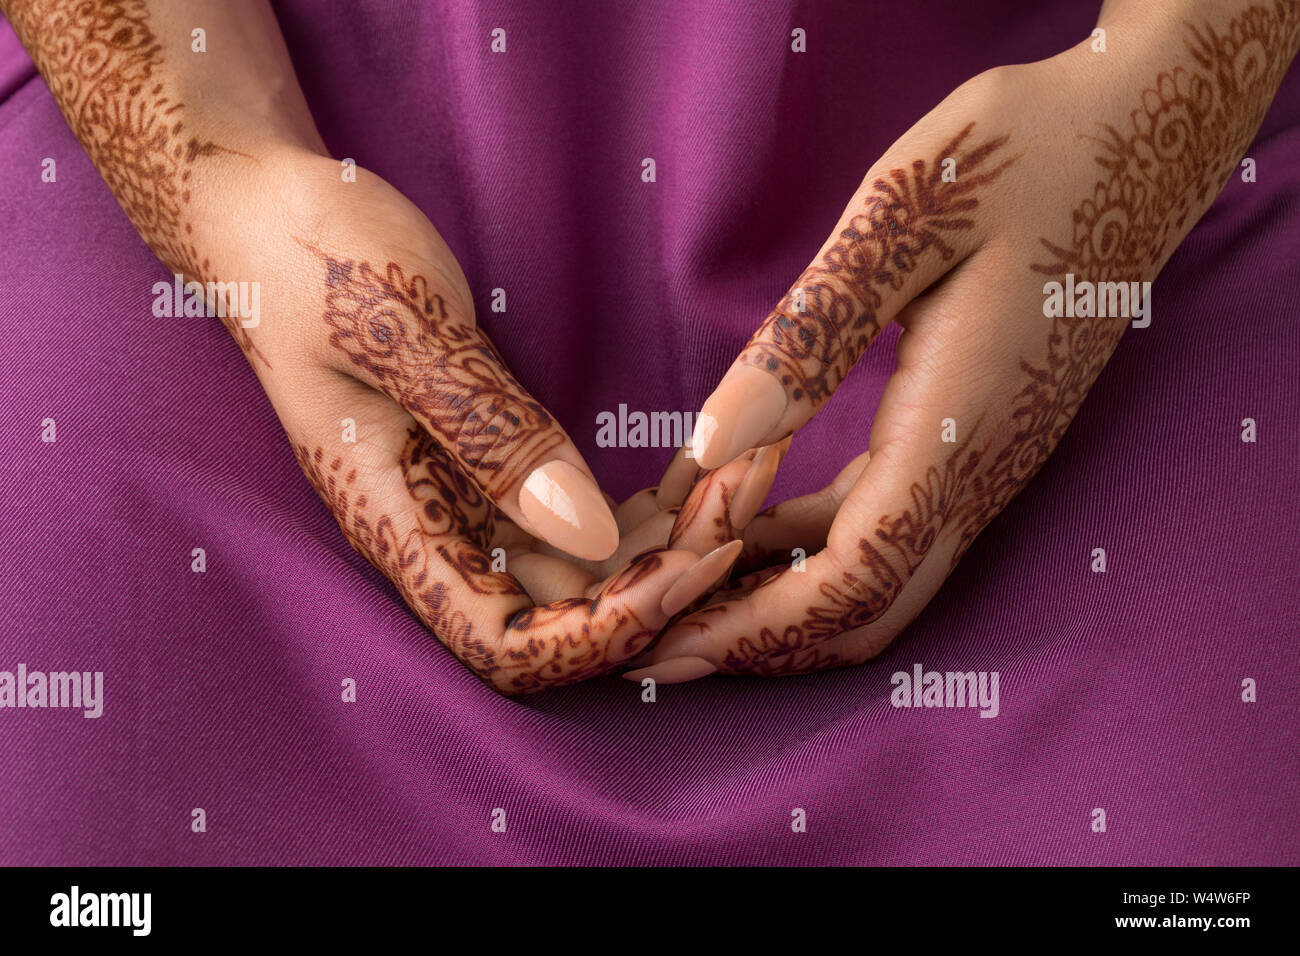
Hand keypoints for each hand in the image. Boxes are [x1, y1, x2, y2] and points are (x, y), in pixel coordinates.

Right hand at [245, 155, 780, 692]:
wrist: (266, 210)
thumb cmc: (313, 255)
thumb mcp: (400, 327)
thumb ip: (488, 432)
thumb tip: (587, 534)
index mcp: (394, 521)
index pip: (506, 645)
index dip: (601, 633)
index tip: (688, 568)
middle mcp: (434, 531)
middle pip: (562, 616)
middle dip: (663, 583)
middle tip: (743, 511)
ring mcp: (465, 500)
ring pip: (584, 569)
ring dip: (668, 543)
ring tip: (743, 480)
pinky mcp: (491, 462)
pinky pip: (582, 515)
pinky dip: (650, 504)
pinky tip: (703, 469)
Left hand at [639, 3, 1299, 680]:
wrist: (1135, 139)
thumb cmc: (1021, 155)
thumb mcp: (903, 220)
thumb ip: (810, 340)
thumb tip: (714, 448)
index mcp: (957, 425)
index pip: (853, 574)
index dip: (753, 624)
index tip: (661, 640)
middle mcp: (982, 470)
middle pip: (867, 609)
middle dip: (760, 642)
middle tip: (656, 644)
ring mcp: (988, 465)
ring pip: (881, 579)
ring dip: (782, 600)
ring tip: (684, 585)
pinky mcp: (980, 445)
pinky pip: (892, 528)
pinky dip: (813, 547)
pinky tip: (749, 524)